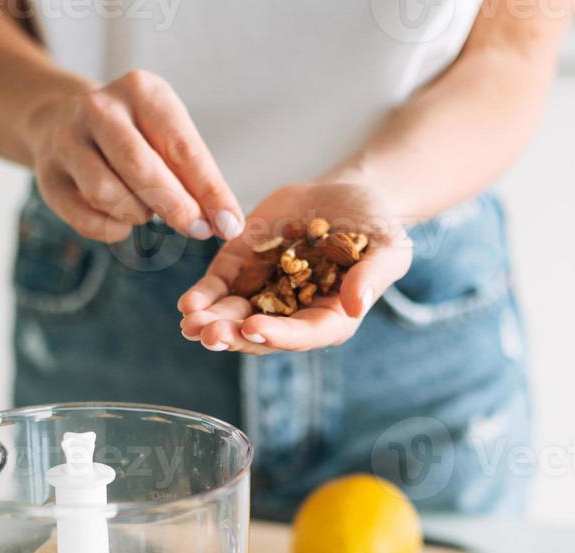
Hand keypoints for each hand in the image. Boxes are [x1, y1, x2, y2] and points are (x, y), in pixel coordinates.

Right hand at [21, 69, 242, 243]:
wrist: (62, 119)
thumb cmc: (135, 135)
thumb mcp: (168, 137)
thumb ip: (196, 177)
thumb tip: (226, 224)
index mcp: (141, 91)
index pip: (182, 147)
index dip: (209, 191)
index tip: (230, 225)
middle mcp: (99, 108)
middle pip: (141, 168)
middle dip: (176, 207)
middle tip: (198, 231)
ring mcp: (67, 140)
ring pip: (107, 194)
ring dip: (137, 214)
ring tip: (146, 211)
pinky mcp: (47, 175)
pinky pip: (84, 217)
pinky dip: (111, 229)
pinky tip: (122, 223)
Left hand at [177, 180, 412, 353]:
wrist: (347, 196)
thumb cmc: (377, 229)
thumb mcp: (388, 249)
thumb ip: (372, 277)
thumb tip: (356, 305)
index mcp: (329, 318)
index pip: (302, 335)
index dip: (278, 334)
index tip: (254, 328)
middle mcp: (292, 313)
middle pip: (260, 334)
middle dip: (233, 335)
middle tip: (209, 334)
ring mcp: (264, 292)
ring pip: (233, 315)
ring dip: (210, 322)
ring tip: (190, 323)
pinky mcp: (243, 268)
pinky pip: (219, 288)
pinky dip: (203, 297)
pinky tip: (186, 304)